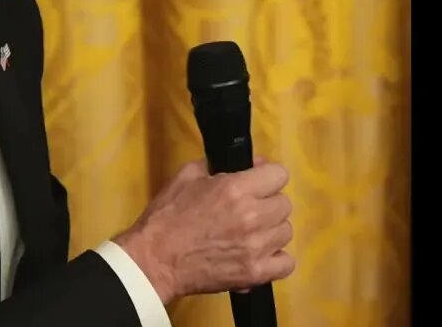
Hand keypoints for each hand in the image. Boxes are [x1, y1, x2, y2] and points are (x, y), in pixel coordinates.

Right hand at [112, 157, 294, 303]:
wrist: (155, 259)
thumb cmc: (166, 216)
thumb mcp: (185, 177)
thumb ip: (215, 167)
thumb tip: (241, 167)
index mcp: (235, 189)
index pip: (278, 174)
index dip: (266, 176)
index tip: (256, 181)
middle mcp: (252, 216)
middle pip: (284, 204)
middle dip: (267, 202)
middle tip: (248, 208)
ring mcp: (256, 247)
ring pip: (286, 231)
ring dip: (270, 230)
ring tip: (250, 233)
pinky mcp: (255, 273)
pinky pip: (286, 263)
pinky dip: (275, 258)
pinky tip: (259, 254)